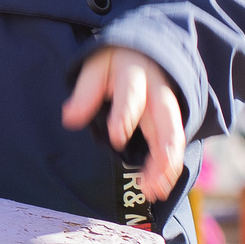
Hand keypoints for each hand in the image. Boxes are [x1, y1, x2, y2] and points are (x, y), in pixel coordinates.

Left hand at [61, 46, 186, 204]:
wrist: (144, 51)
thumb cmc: (114, 62)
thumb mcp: (96, 67)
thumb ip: (85, 92)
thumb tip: (70, 118)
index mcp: (135, 76)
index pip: (132, 97)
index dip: (125, 117)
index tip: (116, 138)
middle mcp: (158, 95)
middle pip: (166, 124)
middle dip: (161, 154)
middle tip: (149, 181)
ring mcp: (168, 110)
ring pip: (174, 140)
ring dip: (167, 168)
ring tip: (153, 192)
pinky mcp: (172, 122)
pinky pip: (175, 146)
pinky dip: (170, 169)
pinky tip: (159, 188)